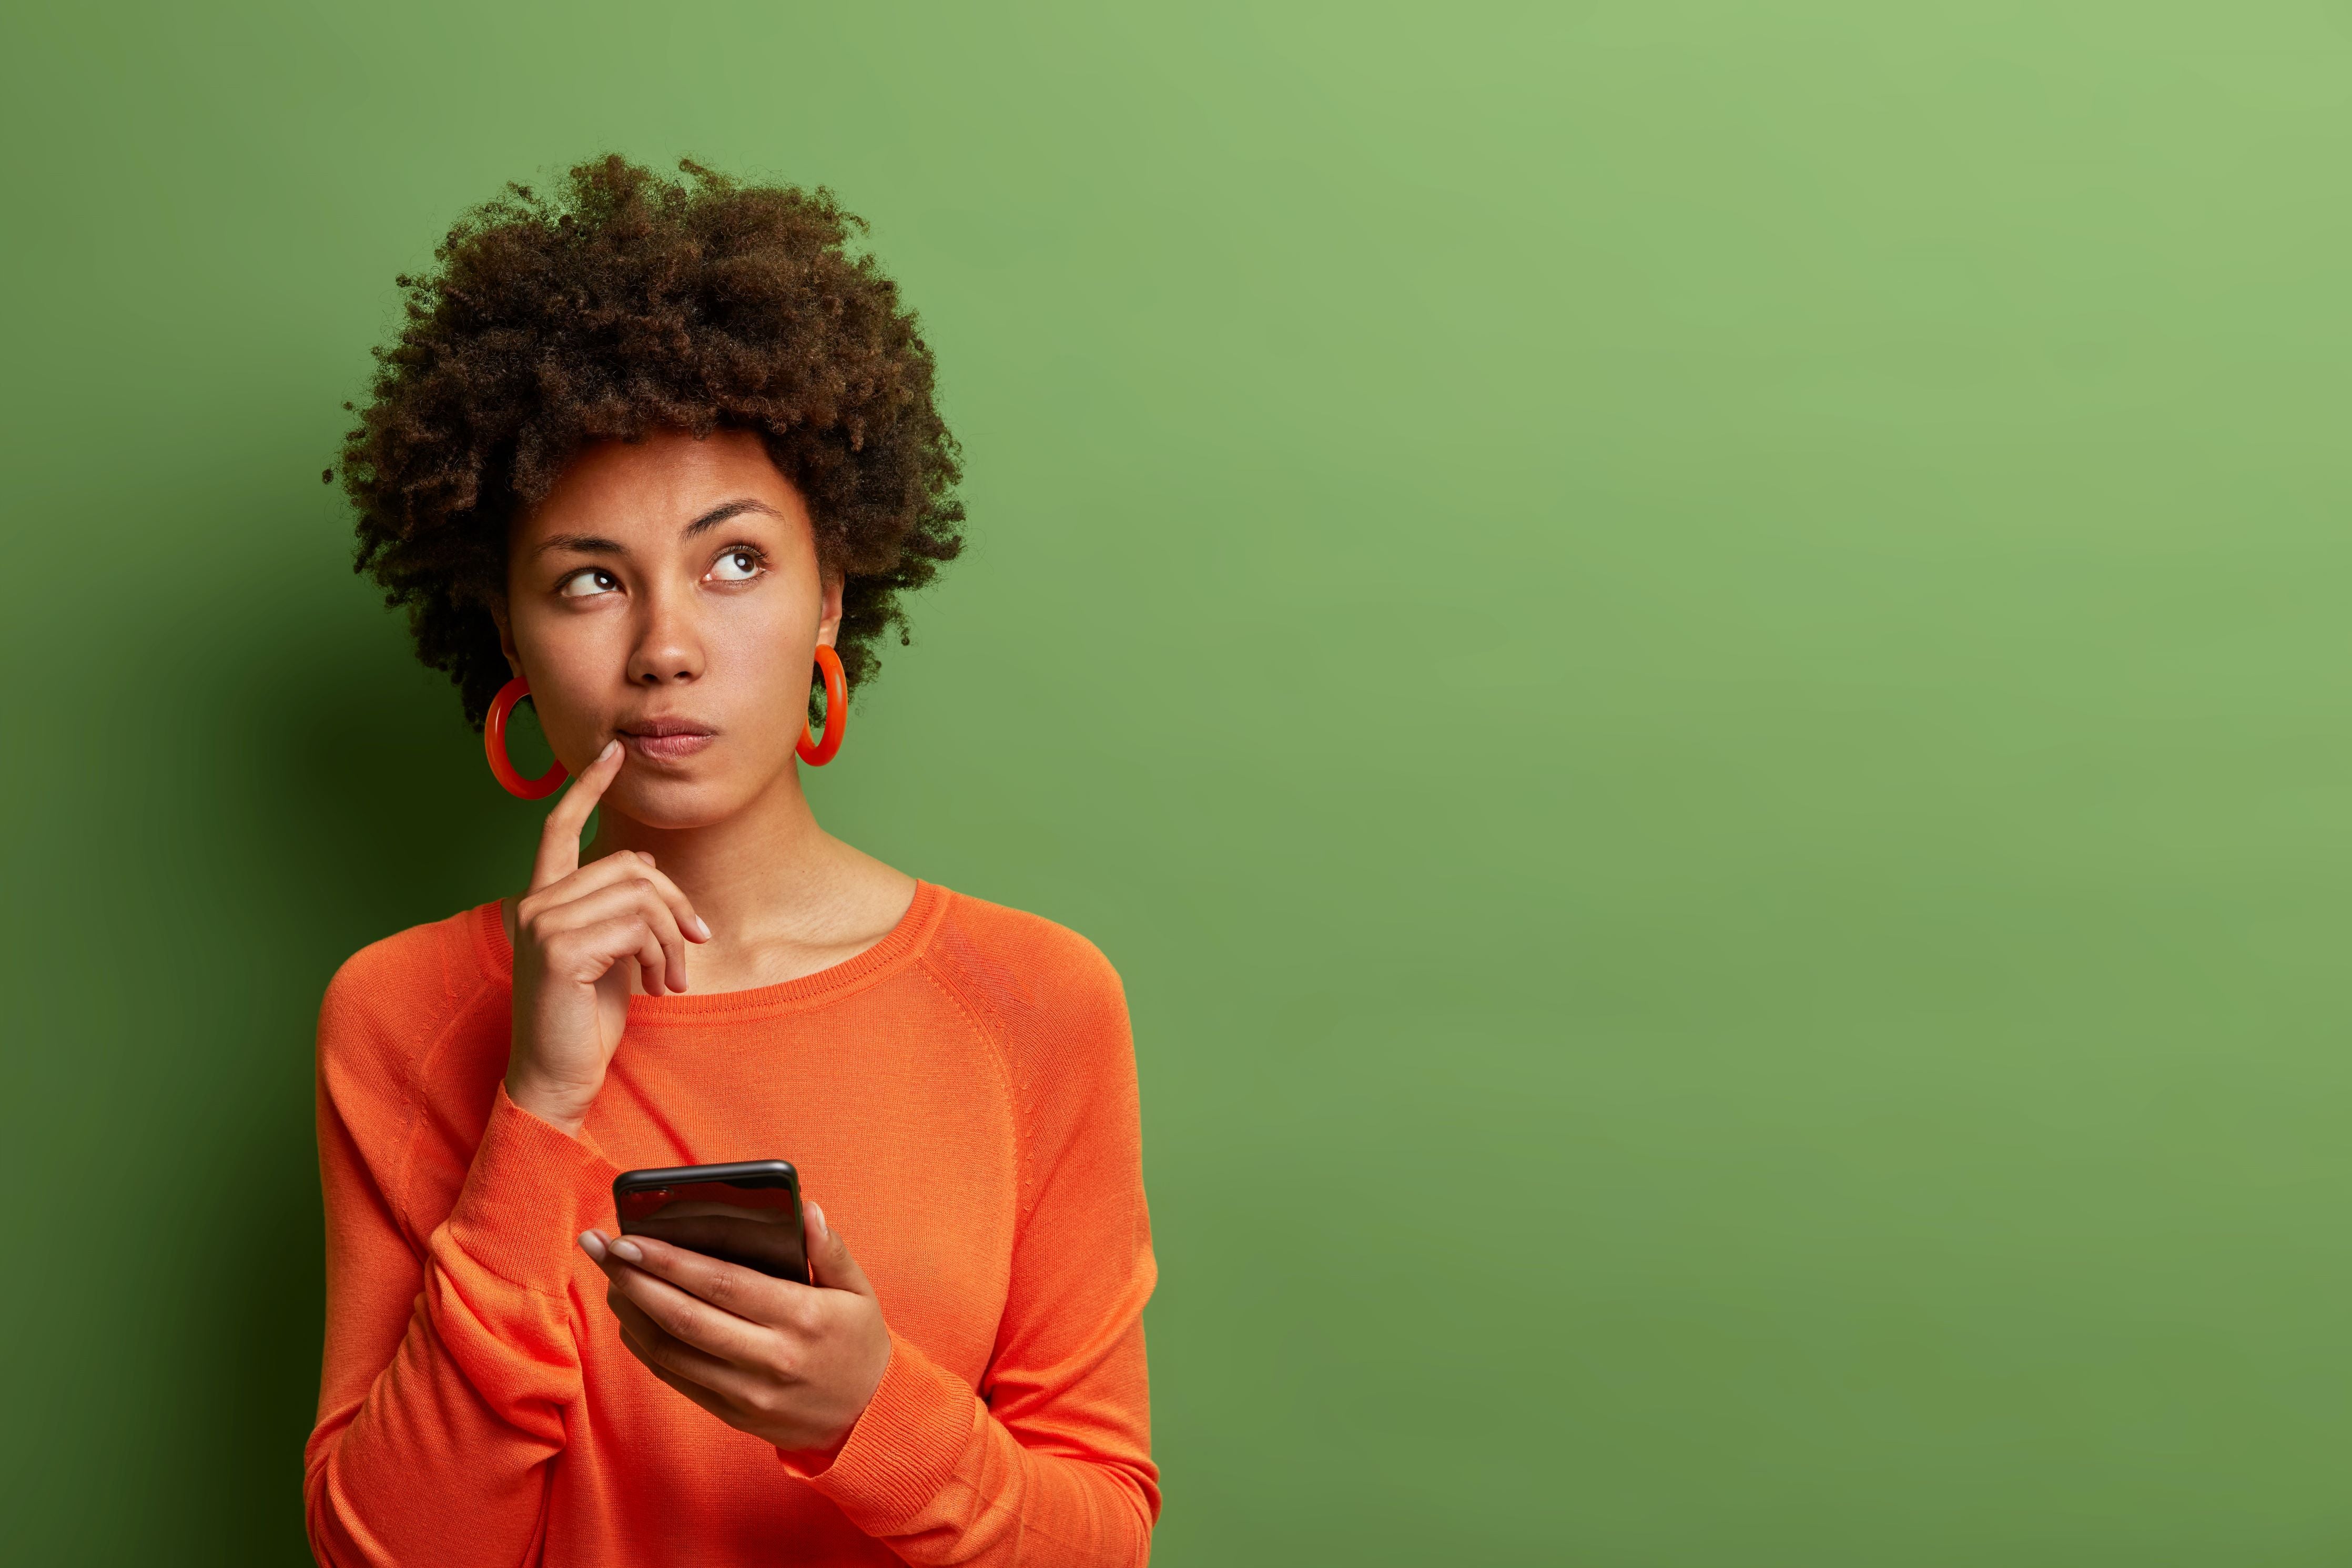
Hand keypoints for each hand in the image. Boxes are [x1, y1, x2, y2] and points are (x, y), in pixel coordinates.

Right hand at [506, 740, 710, 1134]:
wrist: (559, 1076)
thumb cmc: (584, 1020)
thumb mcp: (611, 954)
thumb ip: (621, 910)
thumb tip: (651, 871)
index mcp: (544, 900)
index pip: (559, 828)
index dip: (586, 788)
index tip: (612, 752)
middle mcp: (534, 903)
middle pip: (630, 865)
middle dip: (674, 905)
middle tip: (691, 949)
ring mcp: (542, 923)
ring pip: (640, 895)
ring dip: (671, 939)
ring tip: (670, 978)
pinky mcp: (560, 947)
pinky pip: (636, 927)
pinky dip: (661, 955)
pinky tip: (657, 986)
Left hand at [580, 1203, 891, 1459]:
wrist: (867, 1418)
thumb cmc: (858, 1342)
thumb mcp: (858, 1290)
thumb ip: (829, 1249)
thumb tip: (806, 1209)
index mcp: (801, 1317)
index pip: (722, 1284)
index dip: (670, 1261)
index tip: (630, 1238)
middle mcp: (770, 1357)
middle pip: (685, 1317)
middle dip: (635, 1280)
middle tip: (601, 1249)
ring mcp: (748, 1391)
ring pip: (672, 1352)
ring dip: (633, 1314)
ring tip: (612, 1280)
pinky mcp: (733, 1413)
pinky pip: (678, 1379)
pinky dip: (647, 1348)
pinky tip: (633, 1319)